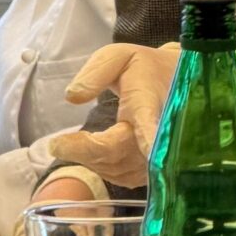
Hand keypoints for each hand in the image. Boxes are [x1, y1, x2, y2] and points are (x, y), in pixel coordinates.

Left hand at [48, 41, 182, 186]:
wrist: (179, 82)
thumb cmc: (144, 69)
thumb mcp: (119, 57)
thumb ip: (95, 73)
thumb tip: (72, 97)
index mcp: (149, 103)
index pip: (148, 125)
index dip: (145, 140)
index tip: (134, 149)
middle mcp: (159, 133)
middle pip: (118, 153)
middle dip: (84, 150)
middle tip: (57, 144)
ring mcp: (158, 155)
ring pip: (117, 169)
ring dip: (90, 160)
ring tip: (73, 144)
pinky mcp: (153, 167)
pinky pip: (122, 177)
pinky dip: (101, 168)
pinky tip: (92, 153)